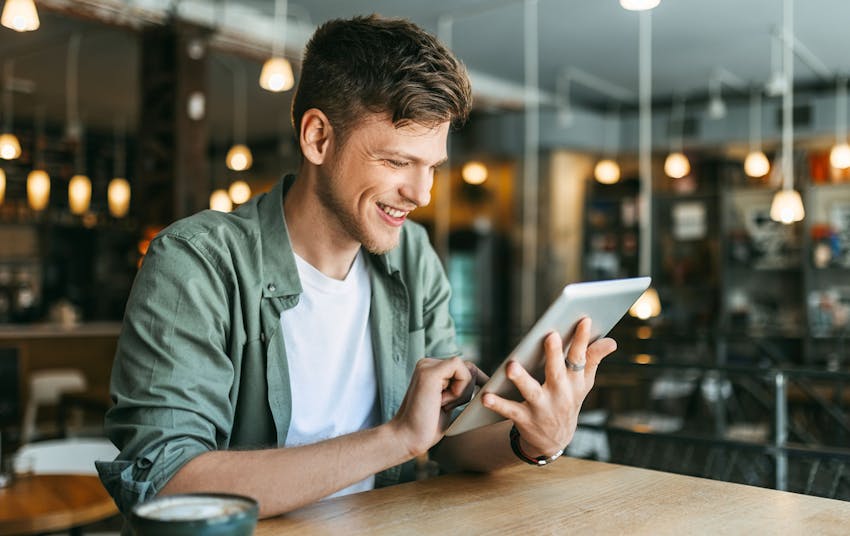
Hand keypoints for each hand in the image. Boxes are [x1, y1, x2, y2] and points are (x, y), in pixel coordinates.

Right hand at [389, 357, 485, 456]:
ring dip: (462, 392)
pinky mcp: (430, 372)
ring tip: (441, 404)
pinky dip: (459, 390)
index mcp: (431, 369)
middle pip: (468, 367)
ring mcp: (427, 366)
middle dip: (468, 389)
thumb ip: (459, 388)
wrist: (407, 437)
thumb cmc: (428, 425)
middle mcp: (428, 364)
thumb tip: (482, 381)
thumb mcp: (449, 402)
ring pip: (467, 369)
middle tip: (446, 406)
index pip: (464, 367)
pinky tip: (442, 402)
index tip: (481, 396)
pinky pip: (461, 371)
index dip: (475, 382)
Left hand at [481, 318, 615, 457]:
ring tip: (511, 367)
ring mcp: (542, 407)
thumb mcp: (582, 384)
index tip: (584, 320)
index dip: (582, 339)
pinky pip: (510, 411)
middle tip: (551, 336)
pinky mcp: (524, 418)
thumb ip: (593, 360)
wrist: (554, 440)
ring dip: (521, 379)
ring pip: (531, 391)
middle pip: (556, 371)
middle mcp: (560, 394)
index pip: (579, 358)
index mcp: (574, 382)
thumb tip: (612, 341)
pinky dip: (497, 405)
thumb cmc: (567, 401)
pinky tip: (486, 397)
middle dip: (554, 354)